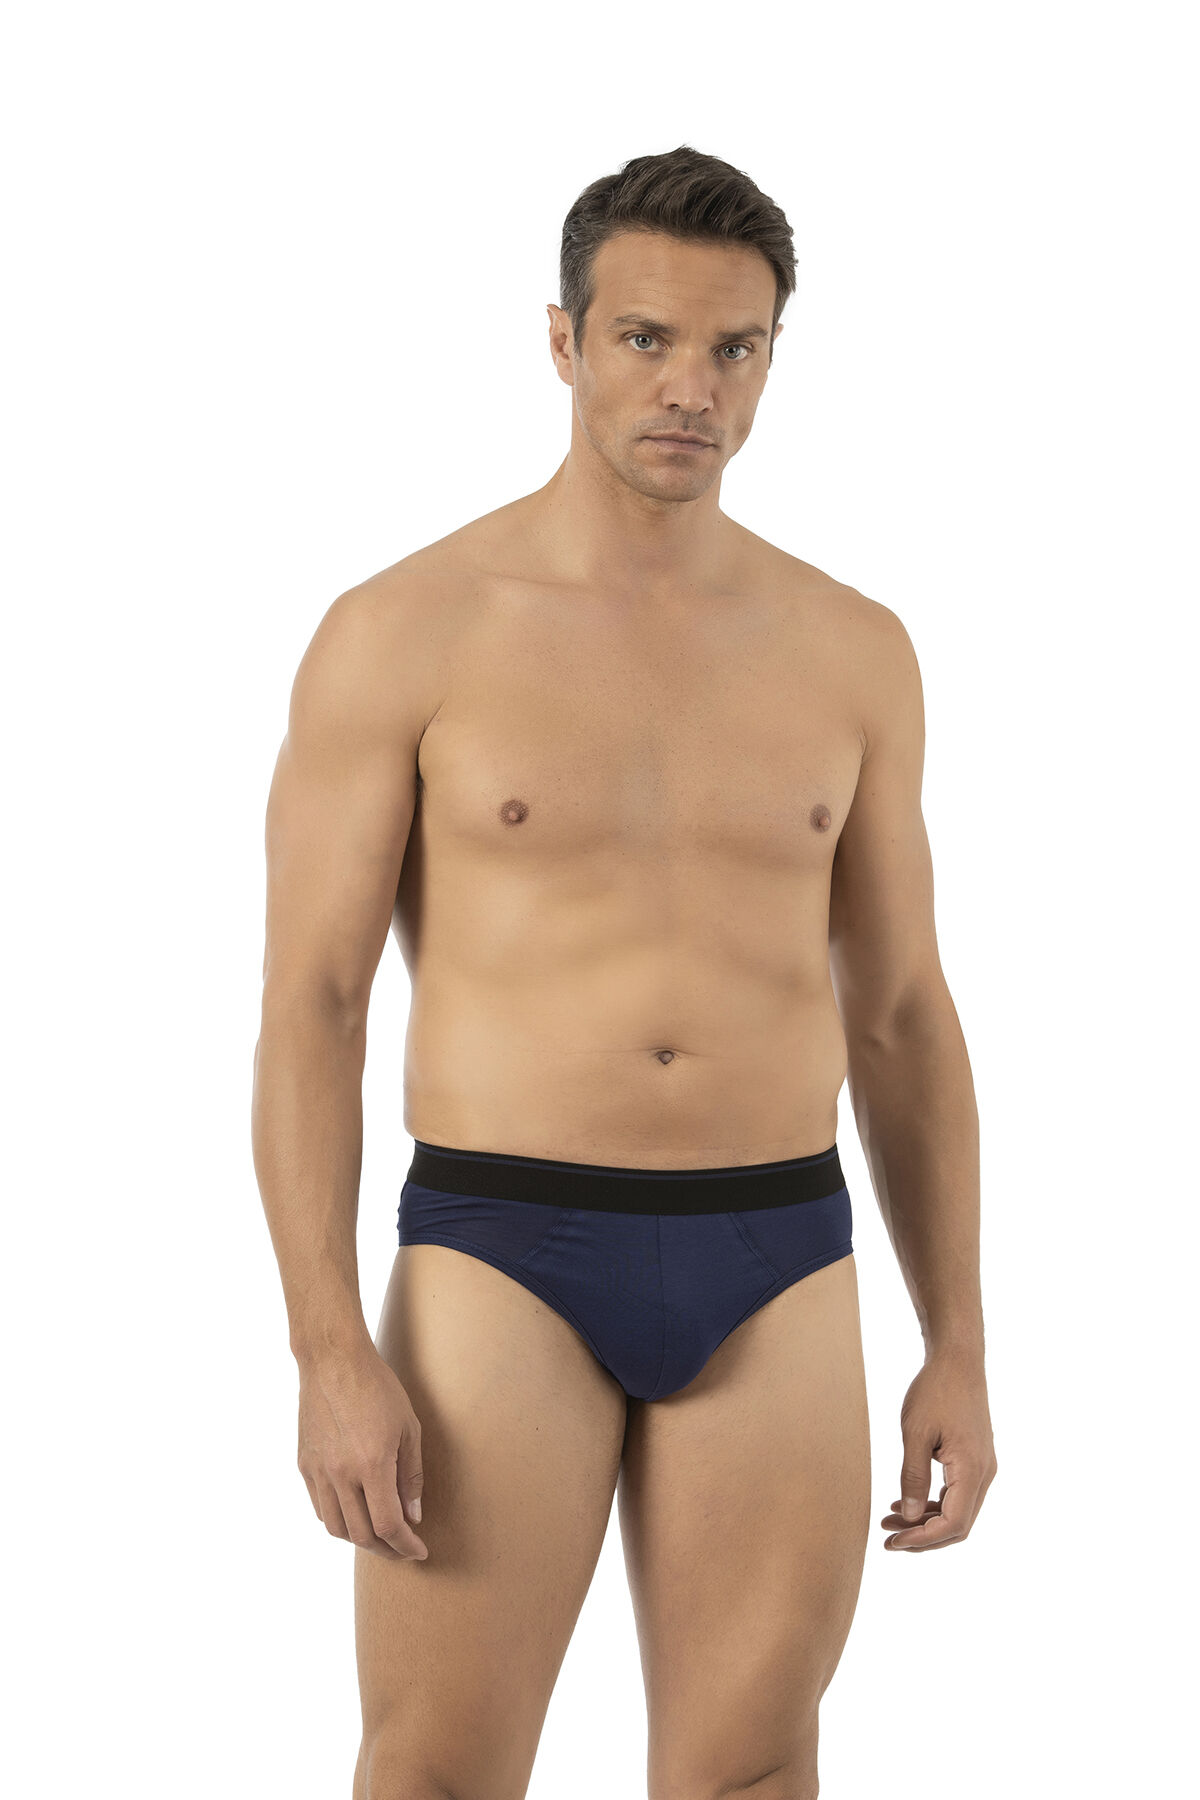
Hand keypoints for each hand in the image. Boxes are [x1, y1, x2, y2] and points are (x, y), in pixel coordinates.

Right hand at [296, 1345, 428, 1559]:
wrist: (333, 1360)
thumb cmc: (378, 1388)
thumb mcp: (408, 1428)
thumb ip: (411, 1476)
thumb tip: (414, 1516)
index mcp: (371, 1465)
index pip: (388, 1525)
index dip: (405, 1546)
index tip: (419, 1551)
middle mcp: (340, 1474)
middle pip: (361, 1534)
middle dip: (386, 1549)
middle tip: (403, 1548)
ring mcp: (318, 1471)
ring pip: (336, 1527)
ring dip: (359, 1539)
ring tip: (379, 1535)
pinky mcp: (304, 1464)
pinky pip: (319, 1507)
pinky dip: (338, 1520)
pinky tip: (354, 1513)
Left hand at [882, 1349, 996, 1551]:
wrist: (957, 1360)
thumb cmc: (935, 1390)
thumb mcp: (915, 1432)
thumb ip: (912, 1477)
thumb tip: (908, 1517)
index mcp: (972, 1470)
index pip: (953, 1524)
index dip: (923, 1539)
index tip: (893, 1542)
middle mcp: (984, 1474)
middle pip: (958, 1525)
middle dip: (923, 1536)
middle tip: (888, 1538)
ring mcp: (982, 1468)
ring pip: (958, 1511)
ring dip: (925, 1521)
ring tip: (889, 1521)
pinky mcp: (975, 1460)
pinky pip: (957, 1494)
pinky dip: (932, 1504)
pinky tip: (904, 1501)